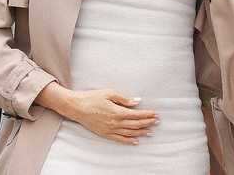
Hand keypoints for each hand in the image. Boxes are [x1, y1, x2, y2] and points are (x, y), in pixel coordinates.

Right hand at [36, 83, 158, 145]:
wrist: (76, 107)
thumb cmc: (92, 98)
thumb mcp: (109, 93)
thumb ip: (124, 99)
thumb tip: (137, 102)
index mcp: (117, 111)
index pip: (136, 115)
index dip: (147, 115)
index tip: (155, 114)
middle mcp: (115, 123)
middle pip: (135, 124)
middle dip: (147, 123)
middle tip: (157, 122)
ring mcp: (110, 129)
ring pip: (129, 133)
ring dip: (141, 132)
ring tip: (150, 132)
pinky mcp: (105, 133)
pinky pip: (119, 139)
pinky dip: (129, 141)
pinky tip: (136, 141)